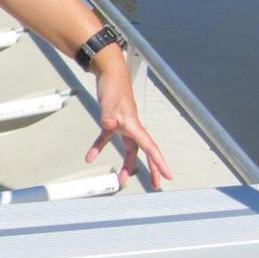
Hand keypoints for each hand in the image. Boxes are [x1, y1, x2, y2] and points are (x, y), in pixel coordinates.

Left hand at [86, 62, 171, 189]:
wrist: (109, 73)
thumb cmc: (113, 86)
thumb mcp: (109, 103)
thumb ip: (108, 116)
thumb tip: (108, 126)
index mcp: (134, 126)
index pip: (150, 147)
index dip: (159, 163)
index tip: (168, 175)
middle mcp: (132, 128)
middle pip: (145, 152)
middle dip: (152, 168)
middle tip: (157, 184)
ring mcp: (124, 125)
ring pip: (129, 150)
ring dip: (127, 164)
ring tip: (121, 179)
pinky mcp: (112, 122)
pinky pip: (107, 139)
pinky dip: (99, 148)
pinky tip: (90, 156)